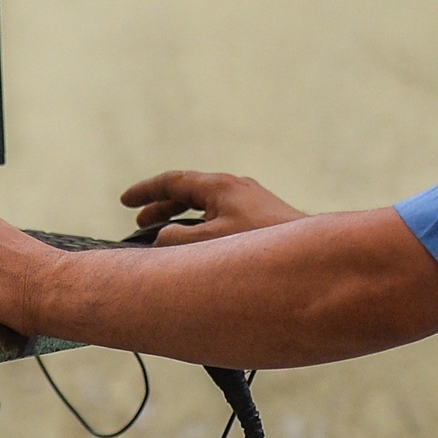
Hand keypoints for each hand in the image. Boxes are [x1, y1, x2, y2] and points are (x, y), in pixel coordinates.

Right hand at [119, 171, 304, 244]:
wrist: (312, 256)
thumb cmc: (262, 246)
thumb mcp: (209, 245)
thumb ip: (177, 240)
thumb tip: (164, 239)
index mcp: (220, 186)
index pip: (173, 181)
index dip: (145, 191)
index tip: (125, 201)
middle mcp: (235, 187)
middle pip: (189, 191)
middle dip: (162, 206)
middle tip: (139, 222)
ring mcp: (250, 201)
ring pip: (206, 204)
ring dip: (182, 218)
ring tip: (164, 236)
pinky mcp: (261, 217)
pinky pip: (221, 216)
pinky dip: (201, 226)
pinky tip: (201, 247)